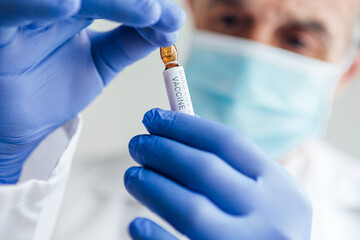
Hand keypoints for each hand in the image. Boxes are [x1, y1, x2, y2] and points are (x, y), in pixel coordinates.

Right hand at [0, 0, 184, 183]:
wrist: (22, 124)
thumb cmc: (55, 88)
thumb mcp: (101, 63)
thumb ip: (129, 42)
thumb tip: (168, 26)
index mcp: (78, 8)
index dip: (146, 6)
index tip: (173, 23)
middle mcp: (54, 6)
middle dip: (132, 2)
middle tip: (160, 15)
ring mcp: (26, 14)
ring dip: (109, 1)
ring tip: (145, 12)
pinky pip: (14, 10)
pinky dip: (40, 5)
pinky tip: (70, 7)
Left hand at [125, 108, 311, 239]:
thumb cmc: (263, 230)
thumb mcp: (265, 199)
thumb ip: (233, 169)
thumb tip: (182, 128)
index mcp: (283, 191)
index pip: (227, 142)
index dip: (184, 126)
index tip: (153, 118)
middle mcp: (271, 220)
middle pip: (204, 170)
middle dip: (162, 151)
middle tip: (137, 144)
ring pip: (189, 210)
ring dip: (152, 186)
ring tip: (133, 176)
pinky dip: (152, 235)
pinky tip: (136, 222)